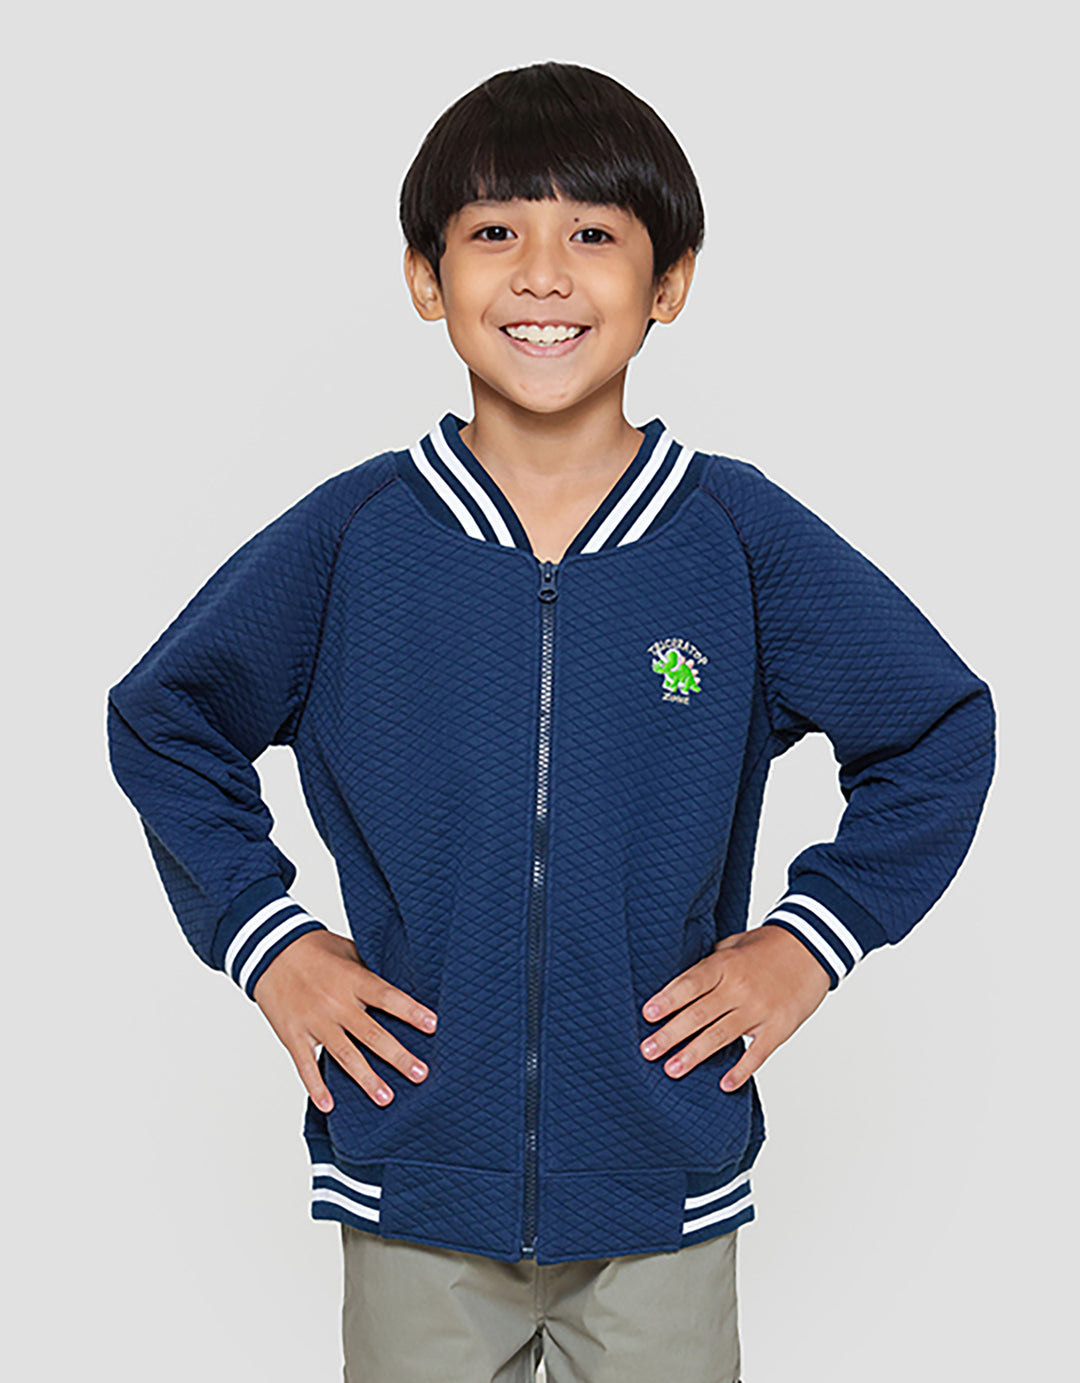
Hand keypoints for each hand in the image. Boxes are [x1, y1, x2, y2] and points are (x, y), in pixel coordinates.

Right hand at [252, 929, 437, 1111]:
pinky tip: (329, 1105)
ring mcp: (314, 1021)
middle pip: (372, 1033)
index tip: (433, 1025)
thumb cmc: (313, 948)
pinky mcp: (293, 1034)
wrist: (268, 949)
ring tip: (386, 1098)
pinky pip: (305, 1065)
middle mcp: (336, 1002)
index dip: (411, 1011)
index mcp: (352, 979)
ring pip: (345, 1055)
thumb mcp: (347, 951)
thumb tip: (399, 987)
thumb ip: (369, 971)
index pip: (388, 997)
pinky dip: (316, 1087)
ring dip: (366, 1078)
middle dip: (398, 1056)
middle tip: (420, 1074)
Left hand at [639, 925, 831, 1091]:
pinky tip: (724, 1085)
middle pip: (698, 1014)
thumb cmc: (769, 946)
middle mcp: (739, 988)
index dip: (668, 999)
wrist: (813, 947)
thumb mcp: (734, 944)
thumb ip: (710, 963)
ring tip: (671, 1069)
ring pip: (720, 1036)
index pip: (690, 983)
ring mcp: (759, 1010)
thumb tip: (681, 985)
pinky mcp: (778, 1027)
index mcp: (725, 964)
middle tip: (648, 1050)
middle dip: (670, 1034)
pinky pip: (757, 1053)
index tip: (648, 1014)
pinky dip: (741, 1070)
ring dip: (694, 1055)